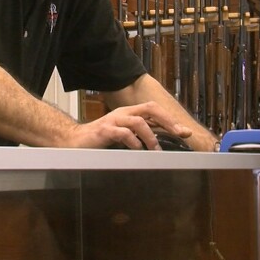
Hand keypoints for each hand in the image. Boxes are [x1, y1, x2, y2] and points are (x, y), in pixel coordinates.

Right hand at [70, 101, 192, 149]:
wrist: (74, 141)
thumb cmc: (101, 140)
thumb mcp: (124, 137)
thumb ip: (139, 136)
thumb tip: (161, 143)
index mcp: (129, 113)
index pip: (153, 110)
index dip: (170, 119)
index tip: (185, 132)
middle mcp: (123, 113)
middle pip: (149, 108)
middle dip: (167, 120)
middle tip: (178, 134)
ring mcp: (113, 121)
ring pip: (138, 121)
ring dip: (151, 135)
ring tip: (156, 150)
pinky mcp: (104, 131)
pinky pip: (122, 133)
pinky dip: (133, 142)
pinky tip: (137, 151)